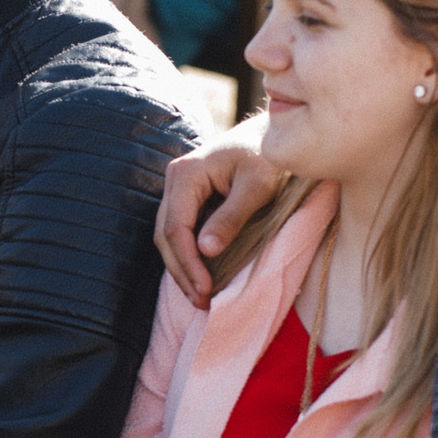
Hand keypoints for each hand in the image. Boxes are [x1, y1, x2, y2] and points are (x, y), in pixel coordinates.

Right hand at [154, 116, 284, 306]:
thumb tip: (206, 250)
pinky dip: (187, 255)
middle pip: (165, 234)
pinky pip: (179, 231)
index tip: (205, 289)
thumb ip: (232, 217)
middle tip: (201, 302)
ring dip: (182, 268)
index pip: (175, 227)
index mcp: (187, 173)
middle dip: (181, 271)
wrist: (272, 136)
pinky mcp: (188, 196)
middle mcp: (176, 178)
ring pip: (168, 235)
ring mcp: (179, 187)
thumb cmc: (268, 157)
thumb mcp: (257, 186)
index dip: (187, 262)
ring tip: (200, 297)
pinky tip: (200, 276)